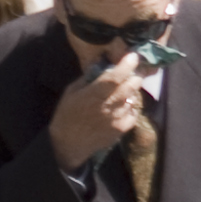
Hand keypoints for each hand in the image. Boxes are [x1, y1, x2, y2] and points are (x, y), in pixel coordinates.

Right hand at [48, 54, 145, 170]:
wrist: (68, 144)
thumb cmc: (66, 115)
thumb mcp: (71, 93)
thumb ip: (87, 79)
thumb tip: (102, 66)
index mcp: (92, 95)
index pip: (114, 77)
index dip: (126, 65)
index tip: (133, 56)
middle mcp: (107, 106)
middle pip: (130, 86)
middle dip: (134, 76)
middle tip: (131, 74)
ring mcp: (117, 118)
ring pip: (133, 98)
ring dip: (130, 92)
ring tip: (121, 93)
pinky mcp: (122, 129)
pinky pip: (133, 113)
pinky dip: (130, 108)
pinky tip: (121, 109)